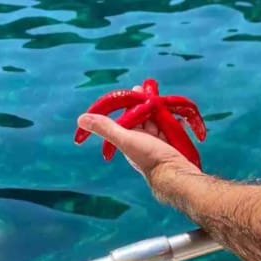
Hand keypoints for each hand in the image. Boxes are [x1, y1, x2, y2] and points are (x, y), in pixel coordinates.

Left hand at [76, 86, 200, 184]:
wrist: (175, 173)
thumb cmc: (149, 156)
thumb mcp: (126, 139)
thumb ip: (106, 128)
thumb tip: (80, 119)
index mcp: (130, 138)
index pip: (129, 116)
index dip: (132, 103)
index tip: (137, 88)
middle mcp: (143, 140)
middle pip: (145, 117)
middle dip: (148, 103)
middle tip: (151, 88)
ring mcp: (159, 143)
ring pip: (159, 122)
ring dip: (162, 111)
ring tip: (165, 99)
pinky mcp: (172, 145)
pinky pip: (173, 130)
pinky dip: (175, 122)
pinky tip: (179, 118)